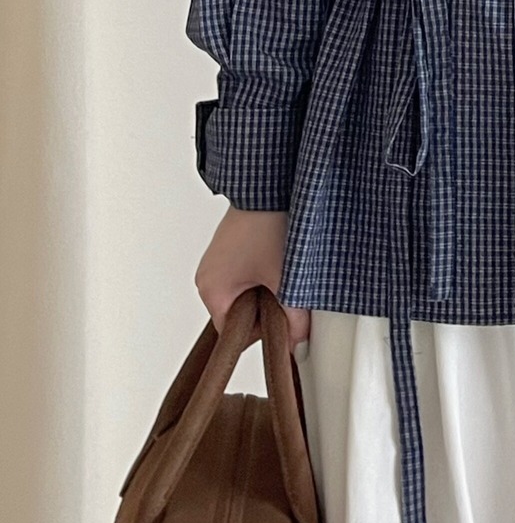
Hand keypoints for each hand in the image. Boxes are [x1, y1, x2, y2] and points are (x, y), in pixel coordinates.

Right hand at [195, 205, 311, 353]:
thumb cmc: (267, 223)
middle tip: (289, 297)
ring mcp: (218, 261)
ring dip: (266, 291)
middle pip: (239, 314)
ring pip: (244, 293)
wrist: (268, 183)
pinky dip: (262, 274)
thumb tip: (298, 338)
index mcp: (212, 290)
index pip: (233, 334)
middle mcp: (208, 276)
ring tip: (285, 272)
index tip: (283, 328)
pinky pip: (245, 274)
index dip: (261, 335)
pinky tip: (279, 260)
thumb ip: (293, 316)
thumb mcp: (285, 278)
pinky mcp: (230, 248)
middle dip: (266, 311)